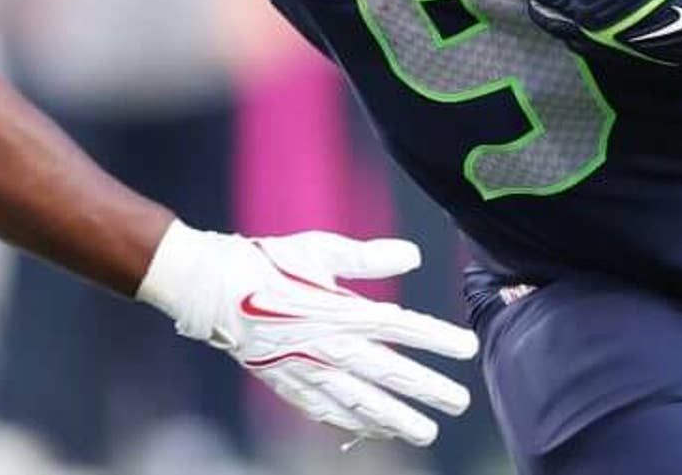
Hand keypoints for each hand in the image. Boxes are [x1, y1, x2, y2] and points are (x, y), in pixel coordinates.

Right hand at [137, 223, 476, 446]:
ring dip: (396, 419)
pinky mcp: (289, 384)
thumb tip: (412, 255)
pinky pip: (329, 412)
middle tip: (460, 402)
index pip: (402, 328)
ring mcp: (309, 371)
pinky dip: (354, 424)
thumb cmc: (270, 263)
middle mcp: (329, 347)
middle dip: (428, 389)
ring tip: (426, 431)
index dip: (438, 339)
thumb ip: (368, 257)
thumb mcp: (320, 250)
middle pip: (389, 374)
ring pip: (361, 403)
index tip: (467, 348)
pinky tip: (375, 431)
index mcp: (340, 310)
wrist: (214, 289)